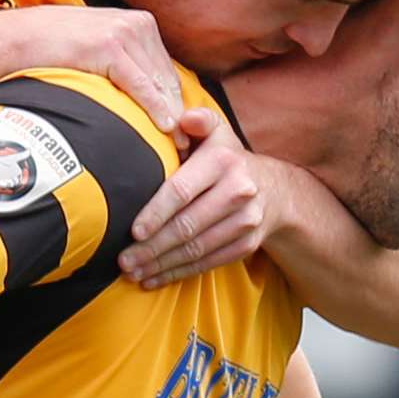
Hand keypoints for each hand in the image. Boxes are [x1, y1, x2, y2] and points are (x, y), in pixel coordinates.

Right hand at [0, 6, 183, 133]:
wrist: (11, 38)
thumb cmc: (49, 52)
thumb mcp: (94, 52)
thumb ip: (120, 68)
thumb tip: (136, 103)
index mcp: (138, 25)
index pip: (167, 72)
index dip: (177, 106)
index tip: (183, 135)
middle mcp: (138, 25)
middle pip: (169, 80)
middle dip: (179, 114)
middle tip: (186, 148)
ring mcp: (125, 33)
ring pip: (161, 84)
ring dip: (172, 117)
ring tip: (178, 148)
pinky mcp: (109, 46)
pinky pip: (142, 84)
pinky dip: (156, 108)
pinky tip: (166, 128)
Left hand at [119, 108, 273, 286]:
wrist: (275, 190)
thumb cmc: (227, 160)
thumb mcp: (217, 133)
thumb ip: (198, 122)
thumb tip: (183, 119)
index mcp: (223, 161)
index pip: (183, 191)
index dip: (156, 212)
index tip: (134, 231)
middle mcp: (239, 191)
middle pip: (187, 226)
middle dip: (152, 247)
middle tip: (123, 260)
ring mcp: (246, 221)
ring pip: (196, 249)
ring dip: (161, 264)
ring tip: (133, 272)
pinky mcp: (247, 244)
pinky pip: (208, 263)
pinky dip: (179, 273)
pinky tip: (154, 278)